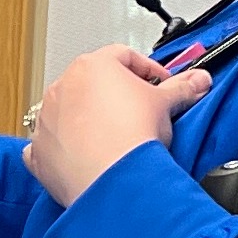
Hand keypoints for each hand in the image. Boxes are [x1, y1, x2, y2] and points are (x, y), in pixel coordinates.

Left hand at [25, 45, 212, 208]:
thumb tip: (197, 80)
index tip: (161, 85)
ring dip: (89, 121)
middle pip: (93, 83)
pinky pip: (51, 145)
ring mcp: (47, 119)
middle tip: (139, 112)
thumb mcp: (165, 105)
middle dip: (115, 95)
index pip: (123, 56)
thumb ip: (182, 88)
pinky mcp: (40, 151)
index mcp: (93, 66)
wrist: (112, 180)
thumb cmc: (132, 137)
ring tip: (114, 138)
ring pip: (69, 113)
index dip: (147, 70)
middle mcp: (63, 87)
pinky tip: (86, 158)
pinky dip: (66, 149)